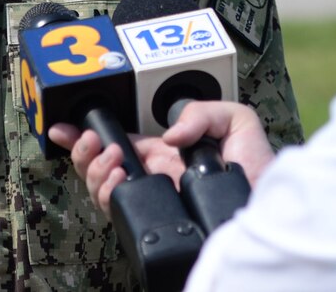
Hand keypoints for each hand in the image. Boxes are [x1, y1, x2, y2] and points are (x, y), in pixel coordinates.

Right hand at [49, 101, 274, 212]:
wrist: (271, 211)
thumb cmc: (261, 173)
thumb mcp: (237, 123)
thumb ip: (203, 112)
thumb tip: (169, 135)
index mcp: (168, 156)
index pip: (118, 143)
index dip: (89, 134)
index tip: (64, 126)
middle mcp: (153, 180)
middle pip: (100, 166)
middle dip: (85, 150)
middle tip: (92, 139)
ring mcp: (150, 202)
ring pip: (100, 188)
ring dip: (96, 167)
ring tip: (114, 157)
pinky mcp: (152, 223)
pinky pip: (115, 209)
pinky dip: (109, 190)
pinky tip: (121, 177)